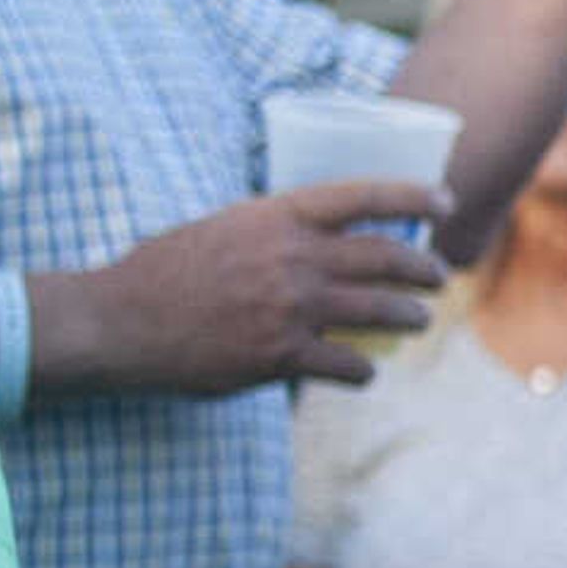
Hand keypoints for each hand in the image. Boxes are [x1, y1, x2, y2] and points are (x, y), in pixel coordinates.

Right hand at [83, 183, 451, 392]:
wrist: (122, 320)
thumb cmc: (166, 271)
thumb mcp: (224, 228)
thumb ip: (274, 232)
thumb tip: (317, 240)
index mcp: (275, 216)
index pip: (361, 197)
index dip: (411, 197)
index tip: (444, 202)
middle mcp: (292, 257)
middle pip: (385, 258)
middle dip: (424, 268)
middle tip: (441, 275)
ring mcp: (292, 307)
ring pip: (379, 311)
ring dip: (409, 318)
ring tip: (419, 320)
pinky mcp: (283, 355)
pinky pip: (348, 363)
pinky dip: (362, 369)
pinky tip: (363, 370)